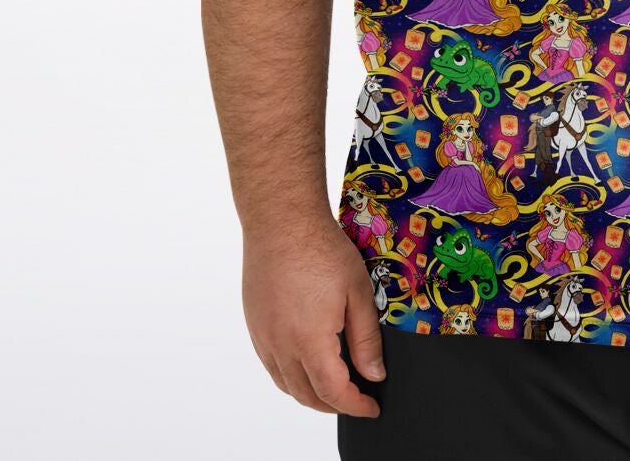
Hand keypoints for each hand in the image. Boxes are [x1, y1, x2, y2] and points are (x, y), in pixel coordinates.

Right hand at [242, 219, 385, 417]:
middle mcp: (281, 346)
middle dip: (334, 405)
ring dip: (310, 394)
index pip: (333, 393)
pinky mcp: (255, 325)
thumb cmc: (321, 250)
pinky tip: (305, 364)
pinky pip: (271, 365)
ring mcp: (264, 337)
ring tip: (334, 388)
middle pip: (306, 395)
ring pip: (286, 384)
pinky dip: (290, 376)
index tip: (371, 407)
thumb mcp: (358, 292)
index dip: (355, 405)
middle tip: (357, 399)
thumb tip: (374, 373)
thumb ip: (366, 338)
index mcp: (310, 342)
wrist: (282, 222)